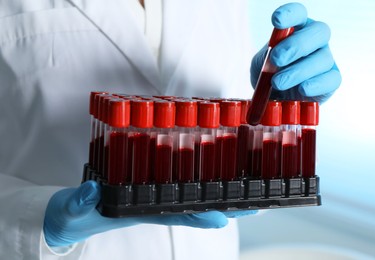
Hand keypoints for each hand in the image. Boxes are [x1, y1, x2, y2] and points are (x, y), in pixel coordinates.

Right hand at [44, 181, 256, 246]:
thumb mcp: (73, 211)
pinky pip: (179, 183)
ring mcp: (154, 194)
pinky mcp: (149, 185)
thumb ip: (79, 203)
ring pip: (192, 195)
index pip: (176, 214)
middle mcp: (154, 204)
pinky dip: (199, 178)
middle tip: (255, 204)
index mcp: (141, 211)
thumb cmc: (76, 215)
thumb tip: (89, 192)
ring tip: (248, 189)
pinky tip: (214, 171)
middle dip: (224, 205)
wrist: (71, 215)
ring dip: (219, 192)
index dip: (201, 215)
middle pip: (194, 206)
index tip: (224, 216)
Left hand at [250, 3, 340, 102]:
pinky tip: (302, 89)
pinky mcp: (332, 80)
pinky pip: (331, 79)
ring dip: (298, 71)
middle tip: (276, 59)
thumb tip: (273, 59)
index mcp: (297, 28)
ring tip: (277, 82)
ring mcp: (326, 59)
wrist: (275, 97)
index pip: (299, 13)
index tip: (276, 20)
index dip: (290, 13)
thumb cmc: (269, 74)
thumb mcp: (261, 63)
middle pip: (318, 32)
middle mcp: (315, 40)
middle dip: (296, 45)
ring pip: (323, 58)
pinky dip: (316, 85)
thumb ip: (266, 58)